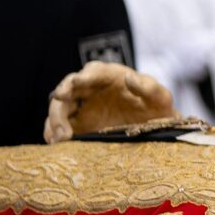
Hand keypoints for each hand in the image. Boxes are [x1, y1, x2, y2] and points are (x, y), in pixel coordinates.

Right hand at [44, 61, 176, 142]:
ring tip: (59, 139)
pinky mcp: (79, 122)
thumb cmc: (158, 108)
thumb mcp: (160, 97)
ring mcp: (83, 105)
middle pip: (69, 89)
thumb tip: (130, 77)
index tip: (75, 83)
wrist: (156, 128)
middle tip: (64, 119)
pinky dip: (54, 131)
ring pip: (60, 107)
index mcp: (110, 76)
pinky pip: (60, 124)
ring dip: (55, 120)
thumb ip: (148, 87)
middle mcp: (91, 87)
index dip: (83, 77)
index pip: (93, 71)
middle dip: (62, 102)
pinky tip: (55, 143)